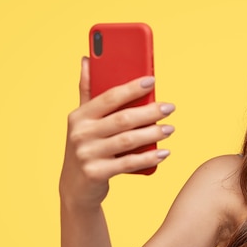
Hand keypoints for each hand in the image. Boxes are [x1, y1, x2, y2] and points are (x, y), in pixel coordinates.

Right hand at [59, 57, 174, 206]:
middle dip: (149, 112)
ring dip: (153, 134)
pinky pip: (128, 163)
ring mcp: (87, 155)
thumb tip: (86, 59)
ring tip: (170, 128)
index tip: (152, 80)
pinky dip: (148, 158)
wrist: (75, 187)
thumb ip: (87, 91)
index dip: (131, 88)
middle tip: (169, 107)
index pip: (108, 97)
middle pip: (122, 119)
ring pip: (127, 140)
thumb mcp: (82, 120)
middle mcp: (81, 134)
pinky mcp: (96, 173)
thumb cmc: (86, 146)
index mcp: (79, 116)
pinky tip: (164, 152)